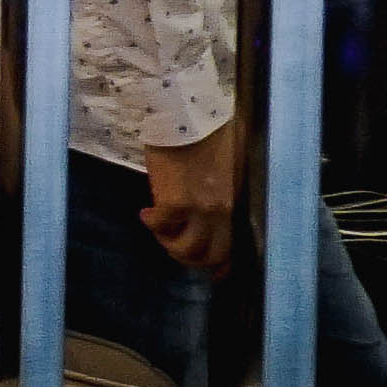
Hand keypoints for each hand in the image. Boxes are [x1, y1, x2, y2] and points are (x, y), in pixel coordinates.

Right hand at [142, 122, 242, 273]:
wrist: (184, 115)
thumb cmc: (208, 131)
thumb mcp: (231, 165)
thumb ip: (229, 191)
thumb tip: (216, 210)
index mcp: (239, 201)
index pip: (236, 246)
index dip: (222, 265)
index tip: (213, 271)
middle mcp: (225, 210)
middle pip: (211, 255)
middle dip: (190, 258)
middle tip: (174, 246)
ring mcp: (201, 209)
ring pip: (185, 249)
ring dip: (169, 244)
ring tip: (160, 228)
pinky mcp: (175, 203)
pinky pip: (161, 227)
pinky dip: (152, 224)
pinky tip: (147, 213)